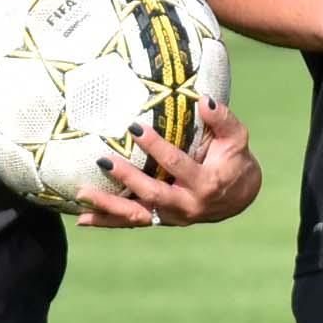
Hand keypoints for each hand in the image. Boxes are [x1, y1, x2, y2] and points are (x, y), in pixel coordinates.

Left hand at [75, 102, 262, 227]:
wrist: (240, 197)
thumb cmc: (235, 160)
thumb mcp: (237, 138)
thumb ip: (222, 119)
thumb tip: (203, 100)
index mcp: (206, 183)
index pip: (176, 164)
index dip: (155, 146)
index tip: (134, 127)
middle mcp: (188, 205)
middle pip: (152, 194)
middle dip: (127, 178)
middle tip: (103, 161)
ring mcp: (173, 216)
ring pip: (137, 215)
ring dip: (108, 206)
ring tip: (82, 194)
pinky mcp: (161, 220)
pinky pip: (132, 222)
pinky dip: (107, 221)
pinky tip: (82, 218)